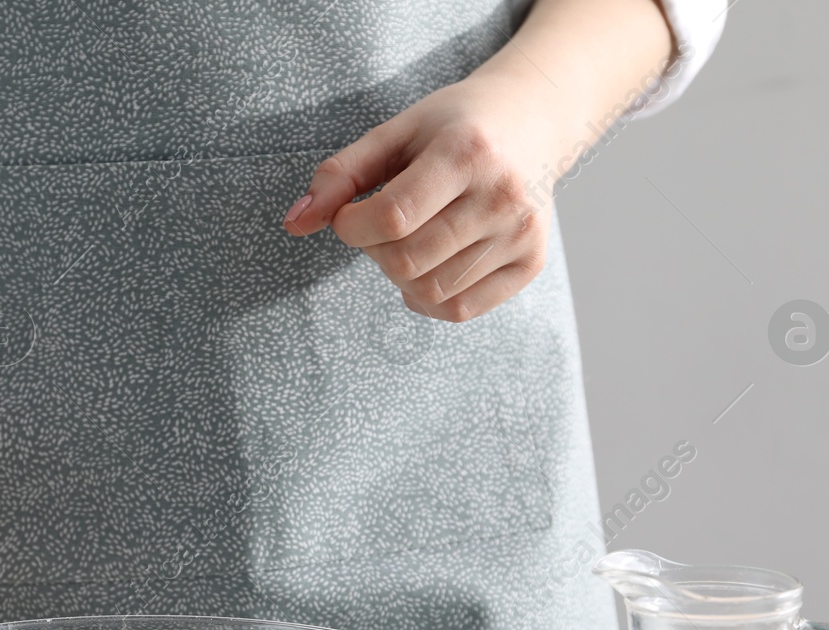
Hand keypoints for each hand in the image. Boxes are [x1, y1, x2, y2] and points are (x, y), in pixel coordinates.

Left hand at [283, 68, 558, 322]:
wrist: (534, 121)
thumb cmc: (453, 127)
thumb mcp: (395, 132)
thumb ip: (340, 175)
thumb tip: (293, 223)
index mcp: (466, 152)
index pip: (393, 217)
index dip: (351, 226)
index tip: (346, 215)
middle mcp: (502, 196)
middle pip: (407, 261)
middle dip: (373, 250)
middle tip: (379, 226)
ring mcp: (521, 234)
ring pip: (431, 292)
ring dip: (399, 276)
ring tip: (407, 240)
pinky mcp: (531, 262)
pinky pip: (460, 310)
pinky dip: (428, 298)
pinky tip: (428, 265)